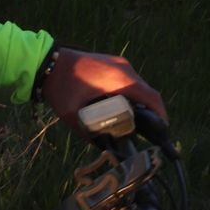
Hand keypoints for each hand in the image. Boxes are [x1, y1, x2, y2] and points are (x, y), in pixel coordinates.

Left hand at [40, 48, 166, 137]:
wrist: (46, 61)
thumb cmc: (60, 87)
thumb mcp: (72, 115)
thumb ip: (89, 133)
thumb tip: (104, 148)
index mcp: (120, 80)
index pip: (151, 97)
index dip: (161, 115)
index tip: (164, 131)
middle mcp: (124, 68)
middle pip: (147, 92)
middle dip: (151, 112)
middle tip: (149, 132)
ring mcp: (119, 62)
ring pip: (139, 85)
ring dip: (141, 102)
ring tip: (136, 122)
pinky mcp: (112, 61)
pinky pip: (129, 79)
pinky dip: (131, 93)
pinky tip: (123, 106)